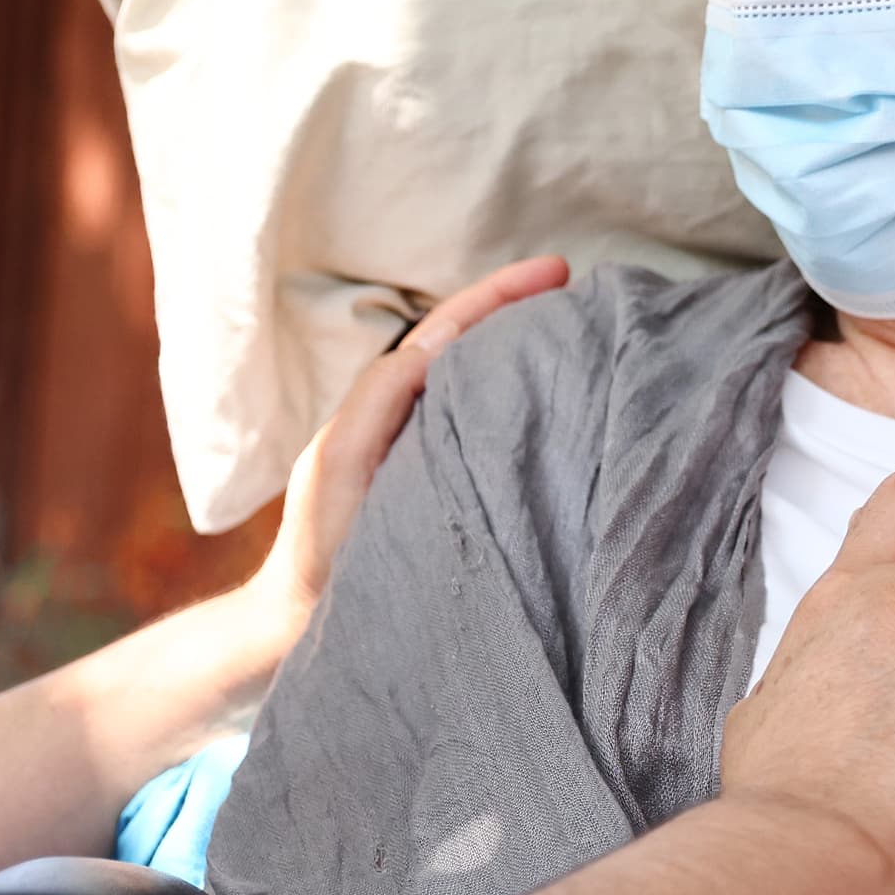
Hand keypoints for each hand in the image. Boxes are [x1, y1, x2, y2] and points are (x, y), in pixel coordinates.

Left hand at [247, 257, 570, 637]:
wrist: (308, 624)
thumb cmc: (318, 547)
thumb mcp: (339, 461)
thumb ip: (378, 401)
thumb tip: (436, 350)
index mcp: (392, 404)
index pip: (453, 331)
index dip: (501, 296)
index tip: (557, 270)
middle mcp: (420, 424)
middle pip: (480, 351)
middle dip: (527, 317)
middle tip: (586, 295)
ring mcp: (442, 461)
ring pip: (494, 393)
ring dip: (535, 362)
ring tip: (586, 340)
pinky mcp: (463, 502)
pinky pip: (505, 444)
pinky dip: (535, 418)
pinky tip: (569, 420)